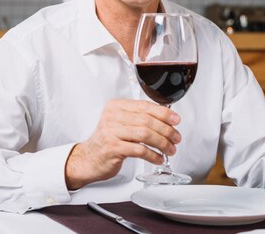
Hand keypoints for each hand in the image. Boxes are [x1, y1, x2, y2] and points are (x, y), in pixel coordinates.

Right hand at [64, 99, 181, 189]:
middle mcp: (112, 116)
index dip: (163, 113)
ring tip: (170, 149)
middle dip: (166, 130)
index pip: (144, 106)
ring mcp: (111, 132)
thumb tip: (166, 117)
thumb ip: (138, 118)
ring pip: (145, 134)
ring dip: (162, 143)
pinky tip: (158, 159)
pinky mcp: (113, 148)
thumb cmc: (108, 141)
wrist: (89, 158)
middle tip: (176, 138)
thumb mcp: (120, 123)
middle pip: (147, 120)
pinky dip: (153, 155)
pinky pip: (139, 150)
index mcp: (115, 106)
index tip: (176, 120)